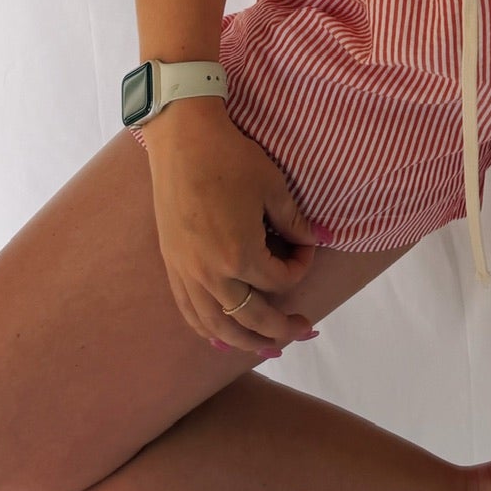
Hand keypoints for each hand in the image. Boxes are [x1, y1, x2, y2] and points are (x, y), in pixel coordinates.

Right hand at [144, 99, 323, 357]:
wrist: (182, 140)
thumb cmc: (230, 158)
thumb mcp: (273, 187)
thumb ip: (294, 221)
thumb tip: (318, 238)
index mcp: (240, 255)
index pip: (279, 280)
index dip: (301, 266)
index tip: (306, 244)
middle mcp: (210, 274)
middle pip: (250, 319)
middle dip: (281, 329)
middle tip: (305, 332)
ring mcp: (186, 273)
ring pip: (216, 326)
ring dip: (244, 343)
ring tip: (267, 350)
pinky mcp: (172, 266)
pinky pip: (190, 312)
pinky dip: (208, 329)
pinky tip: (219, 336)